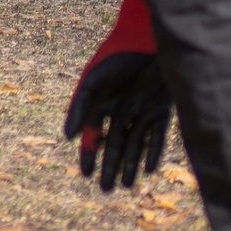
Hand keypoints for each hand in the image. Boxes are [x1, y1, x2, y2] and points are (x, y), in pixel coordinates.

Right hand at [62, 0, 169, 191]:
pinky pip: (157, 136)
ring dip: (130, 164)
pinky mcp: (161, 110)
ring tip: (126, 186)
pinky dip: (153, 152)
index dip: (89, 154)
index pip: (93, 134)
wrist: (149, 40)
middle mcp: (121, 110)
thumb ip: (80, 108)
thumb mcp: (93, 82)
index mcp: (102, 103)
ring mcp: (142, 111)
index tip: (86, 174)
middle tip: (106, 189)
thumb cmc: (117, 57)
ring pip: (135, 144)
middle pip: (114, 144)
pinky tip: (149, 169)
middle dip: (109, 166)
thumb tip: (68, 137)